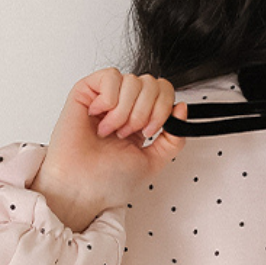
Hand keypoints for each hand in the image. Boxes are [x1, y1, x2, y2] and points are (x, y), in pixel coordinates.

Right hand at [29, 69, 185, 230]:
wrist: (83, 188)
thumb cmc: (110, 180)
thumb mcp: (155, 161)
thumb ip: (174, 138)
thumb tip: (182, 107)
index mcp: (141, 119)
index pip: (164, 91)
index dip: (163, 108)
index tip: (150, 132)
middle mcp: (124, 105)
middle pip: (152, 83)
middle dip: (145, 112)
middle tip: (128, 134)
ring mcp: (105, 97)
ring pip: (133, 80)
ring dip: (125, 111)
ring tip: (112, 130)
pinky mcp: (85, 91)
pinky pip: (110, 76)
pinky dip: (110, 100)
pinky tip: (99, 116)